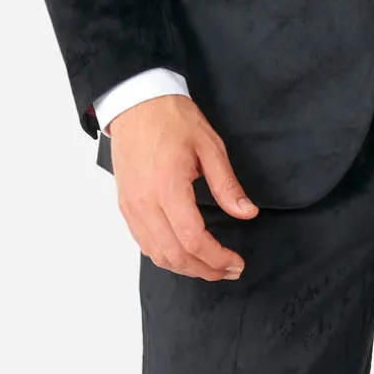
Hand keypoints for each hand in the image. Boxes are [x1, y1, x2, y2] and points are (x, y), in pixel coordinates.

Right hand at [106, 94, 258, 281]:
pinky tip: (184, 253)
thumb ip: (227, 184)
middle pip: (174, 256)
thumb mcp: (209, 145)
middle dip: (204, 270)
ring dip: (185, 268)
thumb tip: (247, 213)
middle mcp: (145, 203)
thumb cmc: (173, 118)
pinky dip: (165, 256)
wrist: (137, 102)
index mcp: (168, 187)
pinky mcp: (125, 206)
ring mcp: (131, 207)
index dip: (217, 258)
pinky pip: (144, 243)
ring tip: (210, 266)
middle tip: (228, 270)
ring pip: (157, 255)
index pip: (192, 239)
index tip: (236, 262)